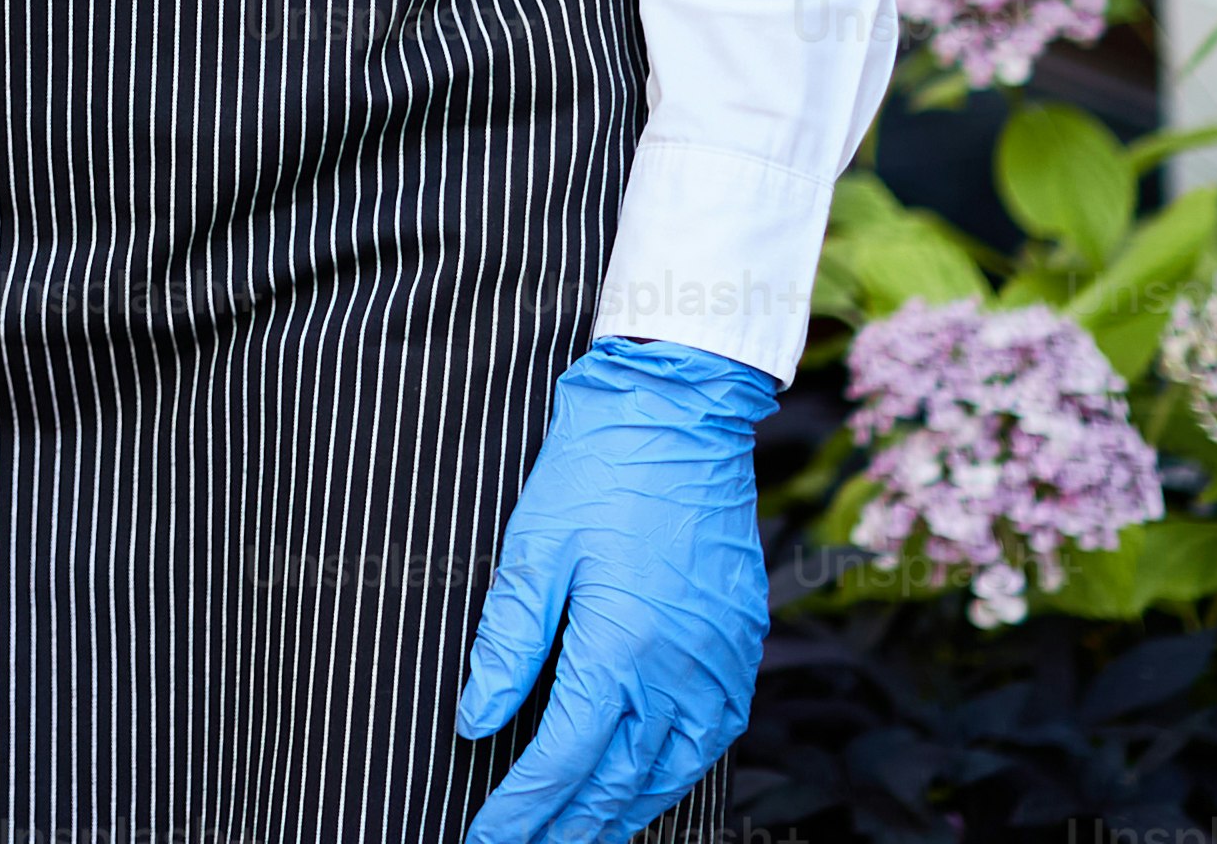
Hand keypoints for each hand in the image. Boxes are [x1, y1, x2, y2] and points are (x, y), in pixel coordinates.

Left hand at [454, 337, 775, 843]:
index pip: (563, 759)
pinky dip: (676, 773)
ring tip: (581, 836)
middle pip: (618, 782)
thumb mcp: (533, 551)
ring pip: (672, 772)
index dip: (523, 809)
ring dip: (624, 813)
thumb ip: (506, 644)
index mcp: (620, 648)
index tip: (487, 839)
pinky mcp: (741, 646)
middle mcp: (680, 671)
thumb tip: (475, 718)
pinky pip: (714, 737)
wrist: (679, 414)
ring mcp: (720, 663)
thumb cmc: (598, 472)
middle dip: (567, 827)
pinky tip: (650, 784)